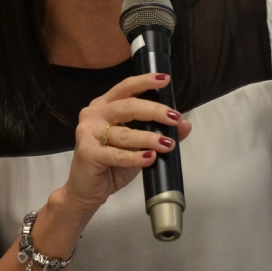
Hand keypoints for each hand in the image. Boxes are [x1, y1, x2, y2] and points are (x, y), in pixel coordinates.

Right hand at [63, 73, 191, 215]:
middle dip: (154, 111)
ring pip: (125, 133)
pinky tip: (150, 157)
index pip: (126, 88)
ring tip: (168, 144)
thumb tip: (185, 125)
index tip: (165, 79)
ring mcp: (88, 132)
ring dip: (150, 138)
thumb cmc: (110, 165)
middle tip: (175, 118)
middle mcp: (94, 114)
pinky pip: (117, 154)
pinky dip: (136, 157)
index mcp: (104, 106)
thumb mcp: (138, 147)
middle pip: (127, 107)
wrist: (86, 191)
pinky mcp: (88, 152)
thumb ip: (158, 133)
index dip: (145, 82)